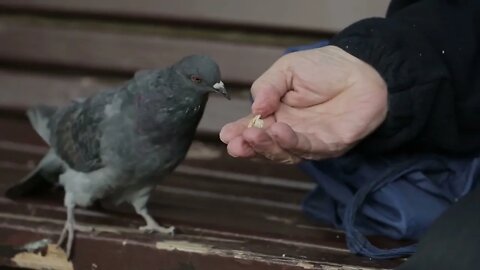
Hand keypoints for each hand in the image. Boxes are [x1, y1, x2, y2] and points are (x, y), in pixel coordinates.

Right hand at [220, 46, 387, 162]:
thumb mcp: (286, 70)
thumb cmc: (324, 68)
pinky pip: (308, 148)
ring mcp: (308, 142)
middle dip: (250, 145)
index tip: (226, 136)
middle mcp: (290, 132)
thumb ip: (268, 87)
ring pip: (284, 151)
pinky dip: (292, 142)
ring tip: (253, 135)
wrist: (363, 68)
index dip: (239, 133)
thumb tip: (255, 108)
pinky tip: (279, 132)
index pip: (254, 128)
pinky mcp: (329, 145)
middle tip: (236, 143)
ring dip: (267, 146)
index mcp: (276, 114)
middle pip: (266, 146)